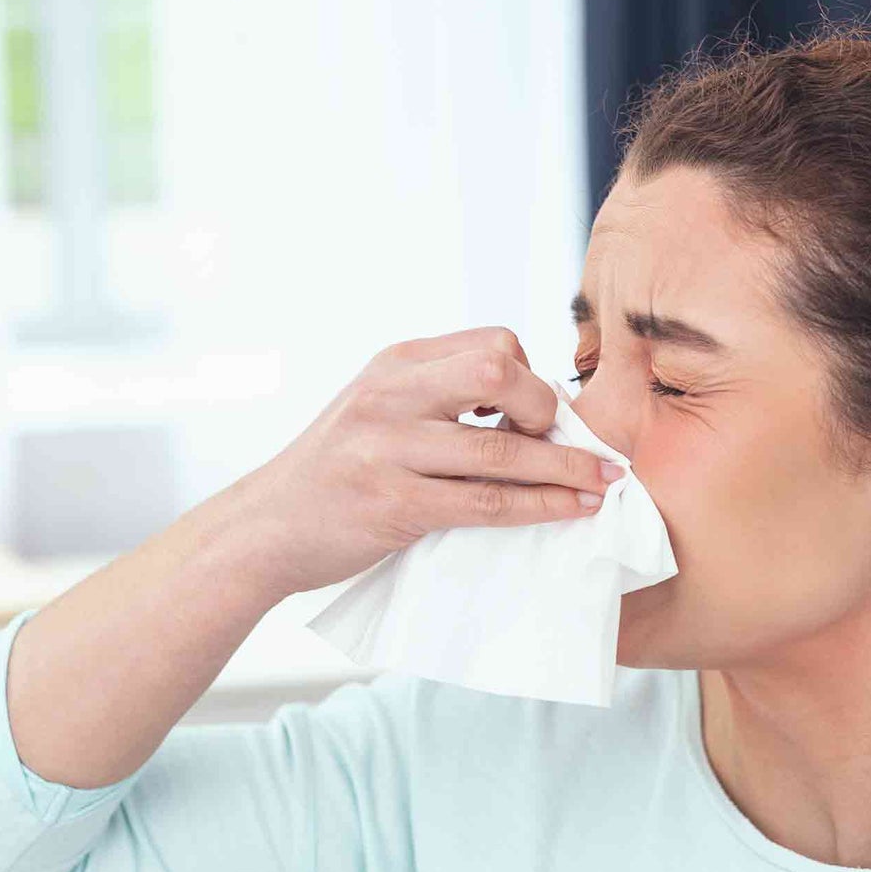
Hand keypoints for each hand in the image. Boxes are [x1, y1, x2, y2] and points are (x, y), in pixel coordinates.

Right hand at [221, 326, 623, 596]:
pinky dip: (541, 506)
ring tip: (605, 482)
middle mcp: (390, 394)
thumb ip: (438, 397)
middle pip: (498, 370)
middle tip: (565, 442)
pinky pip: (487, 502)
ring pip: (501, 447)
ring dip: (565, 467)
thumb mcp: (377, 410)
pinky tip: (572, 509)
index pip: (492, 342)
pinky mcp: (393, 504)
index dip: (533, 375)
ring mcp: (388, 448)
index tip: (543, 414)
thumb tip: (534, 404)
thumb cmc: (335, 473)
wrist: (265, 528)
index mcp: (395, 364)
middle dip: (548, 408)